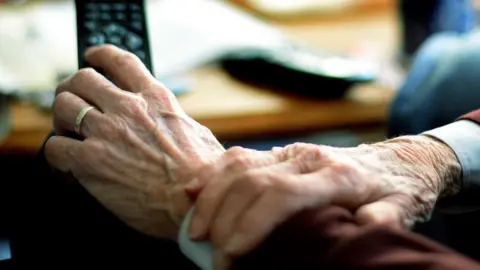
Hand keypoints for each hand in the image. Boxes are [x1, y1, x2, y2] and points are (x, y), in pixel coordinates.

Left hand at [44, 45, 224, 238]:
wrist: (196, 198)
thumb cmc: (203, 171)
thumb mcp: (195, 130)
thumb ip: (173, 119)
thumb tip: (168, 123)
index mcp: (155, 98)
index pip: (120, 61)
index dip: (101, 55)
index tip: (92, 56)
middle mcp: (128, 108)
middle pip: (82, 79)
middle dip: (72, 88)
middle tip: (72, 100)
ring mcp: (107, 132)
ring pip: (63, 106)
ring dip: (61, 117)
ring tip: (67, 130)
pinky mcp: (90, 161)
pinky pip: (56, 147)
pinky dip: (57, 152)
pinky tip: (67, 161)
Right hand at [187, 137, 460, 268]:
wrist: (397, 160)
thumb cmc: (396, 190)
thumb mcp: (401, 208)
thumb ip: (383, 219)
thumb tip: (362, 229)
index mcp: (338, 176)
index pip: (281, 195)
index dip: (250, 225)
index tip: (230, 256)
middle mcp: (308, 158)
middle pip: (252, 182)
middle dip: (224, 220)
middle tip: (212, 256)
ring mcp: (291, 151)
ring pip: (239, 165)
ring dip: (211, 197)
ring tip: (195, 231)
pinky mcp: (280, 151)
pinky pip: (238, 157)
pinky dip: (212, 174)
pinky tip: (193, 192)